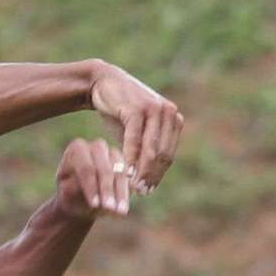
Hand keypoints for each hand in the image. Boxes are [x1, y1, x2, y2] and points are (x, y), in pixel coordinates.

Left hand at [52, 137, 135, 218]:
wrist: (81, 199)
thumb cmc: (70, 194)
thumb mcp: (68, 192)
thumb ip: (77, 187)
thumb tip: (94, 188)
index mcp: (77, 148)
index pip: (86, 167)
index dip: (91, 186)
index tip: (94, 204)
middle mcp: (97, 147)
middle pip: (104, 168)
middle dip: (106, 190)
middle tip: (108, 208)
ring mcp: (113, 153)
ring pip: (120, 173)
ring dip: (120, 193)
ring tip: (119, 212)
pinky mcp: (125, 165)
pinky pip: (129, 180)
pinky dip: (126, 194)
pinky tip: (124, 208)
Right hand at [87, 63, 183, 191]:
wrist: (102, 83)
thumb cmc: (119, 110)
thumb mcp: (136, 130)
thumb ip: (147, 148)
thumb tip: (152, 175)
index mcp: (173, 119)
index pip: (168, 154)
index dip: (158, 175)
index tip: (148, 190)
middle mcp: (168, 113)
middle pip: (162, 154)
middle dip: (151, 176)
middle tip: (141, 193)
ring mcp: (154, 110)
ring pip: (151, 149)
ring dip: (142, 171)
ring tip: (133, 186)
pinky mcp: (137, 109)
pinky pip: (135, 140)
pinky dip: (131, 158)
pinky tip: (124, 171)